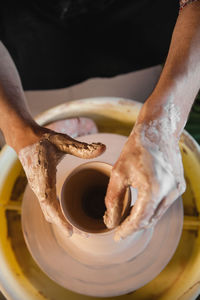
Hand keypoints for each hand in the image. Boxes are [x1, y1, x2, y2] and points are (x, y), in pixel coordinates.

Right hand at [19, 119, 104, 235]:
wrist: (25, 138)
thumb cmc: (43, 140)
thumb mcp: (63, 141)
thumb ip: (82, 147)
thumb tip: (103, 148)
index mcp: (44, 177)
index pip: (49, 203)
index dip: (59, 218)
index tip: (70, 231)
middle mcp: (39, 186)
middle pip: (49, 213)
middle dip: (65, 225)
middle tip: (84, 233)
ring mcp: (37, 188)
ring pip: (47, 211)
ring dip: (61, 221)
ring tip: (78, 229)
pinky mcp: (39, 186)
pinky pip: (47, 205)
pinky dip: (57, 213)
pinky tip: (67, 215)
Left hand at [104, 120, 185, 240]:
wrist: (157, 131)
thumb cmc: (136, 149)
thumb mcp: (118, 173)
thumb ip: (113, 200)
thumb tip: (110, 221)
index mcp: (154, 189)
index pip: (139, 220)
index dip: (127, 230)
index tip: (116, 235)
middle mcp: (170, 192)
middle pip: (150, 220)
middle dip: (133, 226)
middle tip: (118, 226)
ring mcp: (177, 189)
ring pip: (157, 214)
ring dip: (142, 218)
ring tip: (126, 217)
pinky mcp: (179, 186)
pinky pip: (163, 204)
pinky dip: (150, 209)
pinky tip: (139, 206)